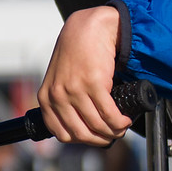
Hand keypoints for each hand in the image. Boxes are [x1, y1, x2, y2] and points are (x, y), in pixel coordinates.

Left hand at [38, 7, 131, 146]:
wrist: (89, 28)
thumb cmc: (78, 53)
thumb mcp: (60, 79)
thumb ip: (63, 101)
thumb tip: (81, 126)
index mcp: (46, 98)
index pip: (62, 134)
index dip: (82, 141)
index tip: (95, 137)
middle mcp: (58, 96)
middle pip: (80, 134)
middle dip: (99, 139)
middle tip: (112, 136)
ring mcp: (74, 90)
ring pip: (96, 125)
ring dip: (113, 132)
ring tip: (121, 127)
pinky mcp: (93, 83)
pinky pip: (109, 113)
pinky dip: (119, 122)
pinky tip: (125, 119)